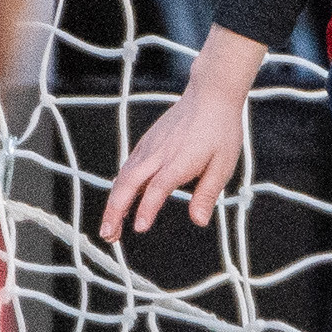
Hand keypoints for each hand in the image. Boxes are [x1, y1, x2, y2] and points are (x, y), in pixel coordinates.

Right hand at [97, 27, 262, 242]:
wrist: (210, 96)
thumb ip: (207, 193)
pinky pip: (128, 167)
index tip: (139, 228)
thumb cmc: (220, 130)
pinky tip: (120, 203)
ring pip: (123, 177)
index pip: (158, 187)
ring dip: (114, 203)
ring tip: (110, 228)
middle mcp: (159, 154)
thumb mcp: (223, 164)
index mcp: (179, 160)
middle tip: (108, 236)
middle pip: (129, 184)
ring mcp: (149, 147)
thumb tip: (199, 221)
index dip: (147, 208)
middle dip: (115, 211)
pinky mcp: (146, 144)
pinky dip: (120, 188)